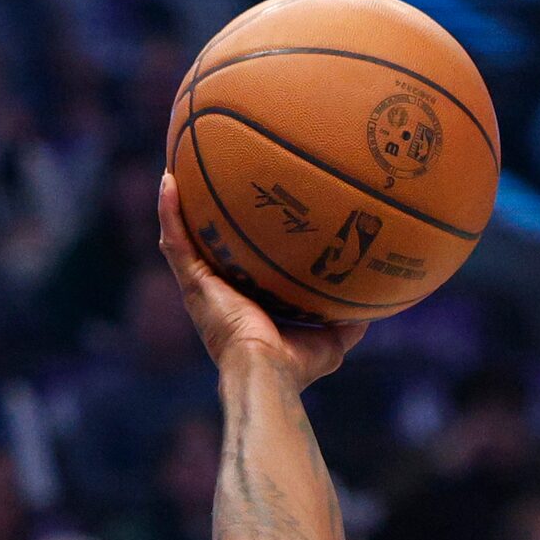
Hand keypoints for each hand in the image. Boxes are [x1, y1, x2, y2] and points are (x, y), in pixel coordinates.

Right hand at [155, 172, 363, 387]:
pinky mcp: (192, 282)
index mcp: (243, 304)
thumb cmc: (295, 365)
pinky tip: (169, 180)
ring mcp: (200, 287)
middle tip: (203, 183)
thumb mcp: (331, 340)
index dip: (239, 245)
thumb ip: (347, 322)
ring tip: (174, 170)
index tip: (245, 217)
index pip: (238, 267)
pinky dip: (169, 210)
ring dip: (176, 205)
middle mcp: (217, 293)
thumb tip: (371, 302)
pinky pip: (175, 240)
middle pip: (206, 247)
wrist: (266, 370)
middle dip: (202, 218)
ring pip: (181, 238)